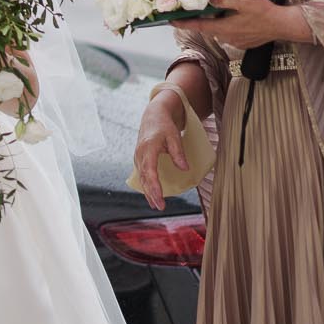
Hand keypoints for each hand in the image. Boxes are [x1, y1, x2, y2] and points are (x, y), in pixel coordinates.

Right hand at [133, 90, 191, 211]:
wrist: (153, 116)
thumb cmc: (164, 125)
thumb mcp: (174, 136)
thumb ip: (178, 153)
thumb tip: (185, 169)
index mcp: (148, 148)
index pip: (149, 171)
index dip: (154, 186)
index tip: (160, 198)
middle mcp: (140, 154)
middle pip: (144, 178)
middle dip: (151, 194)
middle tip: (160, 206)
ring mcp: (138, 157)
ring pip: (141, 178)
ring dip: (148, 192)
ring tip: (156, 204)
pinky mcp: (139, 159)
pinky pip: (141, 175)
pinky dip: (146, 185)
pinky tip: (151, 194)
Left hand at [173, 0, 310, 50]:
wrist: (282, 25)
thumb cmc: (265, 13)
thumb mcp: (244, 2)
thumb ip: (226, 0)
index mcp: (224, 28)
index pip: (198, 26)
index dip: (183, 23)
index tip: (170, 21)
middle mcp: (226, 38)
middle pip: (207, 28)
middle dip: (198, 20)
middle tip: (190, 11)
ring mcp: (234, 42)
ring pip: (218, 31)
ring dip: (215, 22)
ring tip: (213, 11)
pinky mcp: (242, 43)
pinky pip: (229, 34)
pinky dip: (226, 26)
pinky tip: (232, 17)